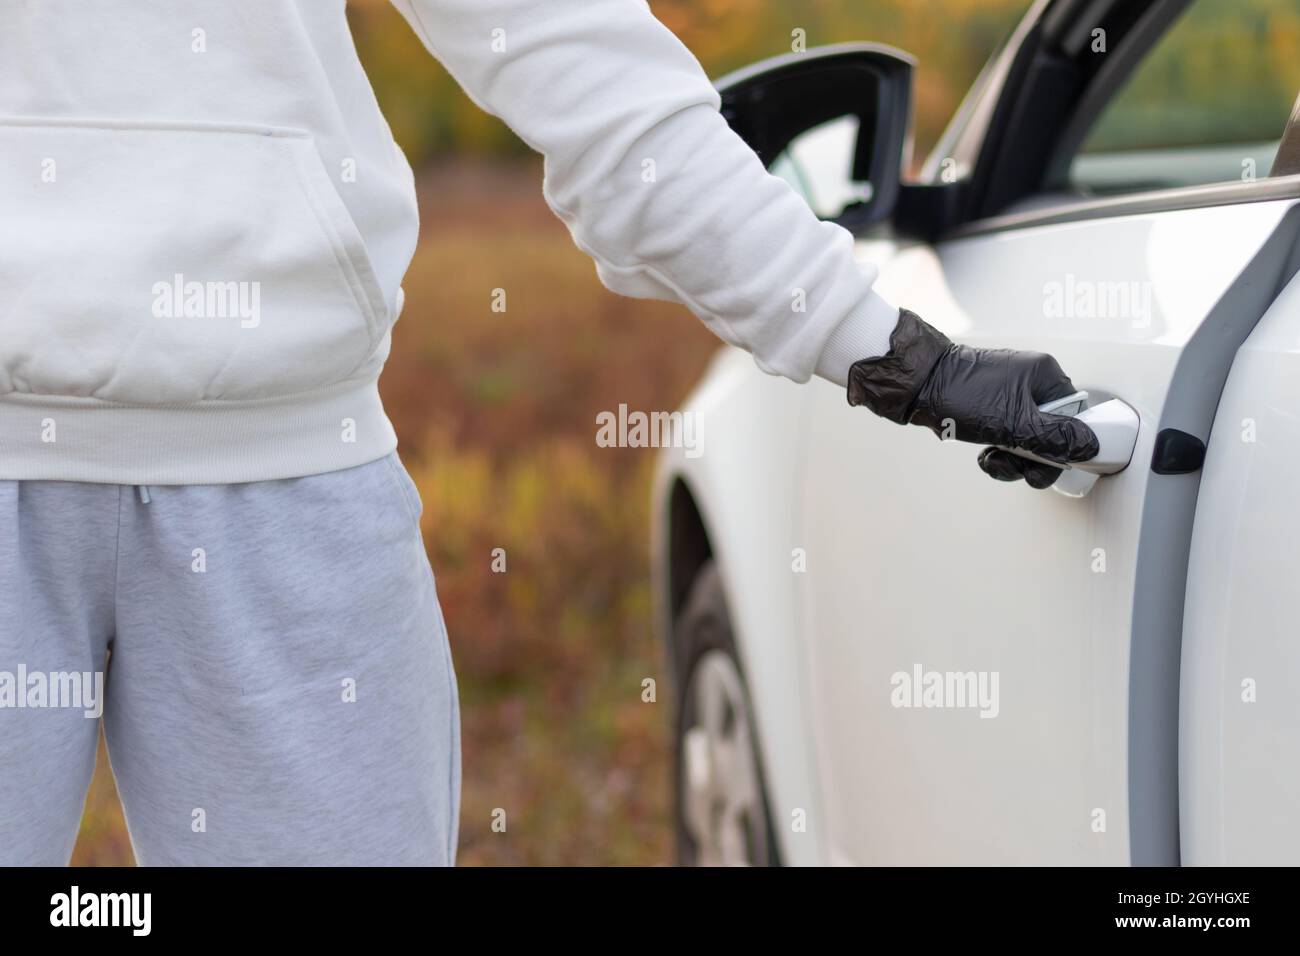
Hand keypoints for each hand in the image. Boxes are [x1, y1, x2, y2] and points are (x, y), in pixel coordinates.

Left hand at [845, 309, 1098, 487]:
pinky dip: (998, 451)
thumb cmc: (961, 395)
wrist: (915, 385)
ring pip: (1027, 440)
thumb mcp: (1014, 424)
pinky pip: (1007, 436)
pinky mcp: (990, 407)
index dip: (1062, 447)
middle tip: (1015, 465)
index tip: (1046, 463)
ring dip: (1012, 459)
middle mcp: (1031, 382)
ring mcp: (1010, 394)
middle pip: (1050, 434)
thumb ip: (1054, 439)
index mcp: (1045, 376)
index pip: (1074, 419)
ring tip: (991, 460)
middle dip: (1032, 459)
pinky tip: (983, 455)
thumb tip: (1090, 446)